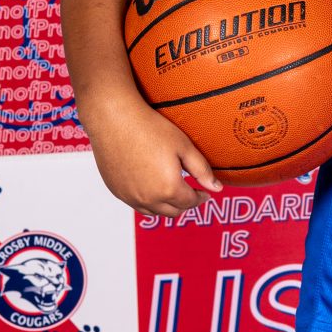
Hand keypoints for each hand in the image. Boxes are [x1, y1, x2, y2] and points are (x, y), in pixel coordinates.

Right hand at [84, 92, 222, 217]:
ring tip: (171, 192)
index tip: (204, 192)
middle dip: (185, 204)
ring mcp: (130, 197)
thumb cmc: (150, 128)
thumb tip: (217, 188)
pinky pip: (136, 205)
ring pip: (154, 212)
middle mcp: (148, 198)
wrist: (114, 119)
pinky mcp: (116, 191)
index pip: (190, 202)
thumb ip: (202, 170)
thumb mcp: (184, 146)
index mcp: (168, 188)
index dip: (200, 197)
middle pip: (173, 212)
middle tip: (190, 193)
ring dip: (166, 206)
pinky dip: (148, 202)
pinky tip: (151, 187)